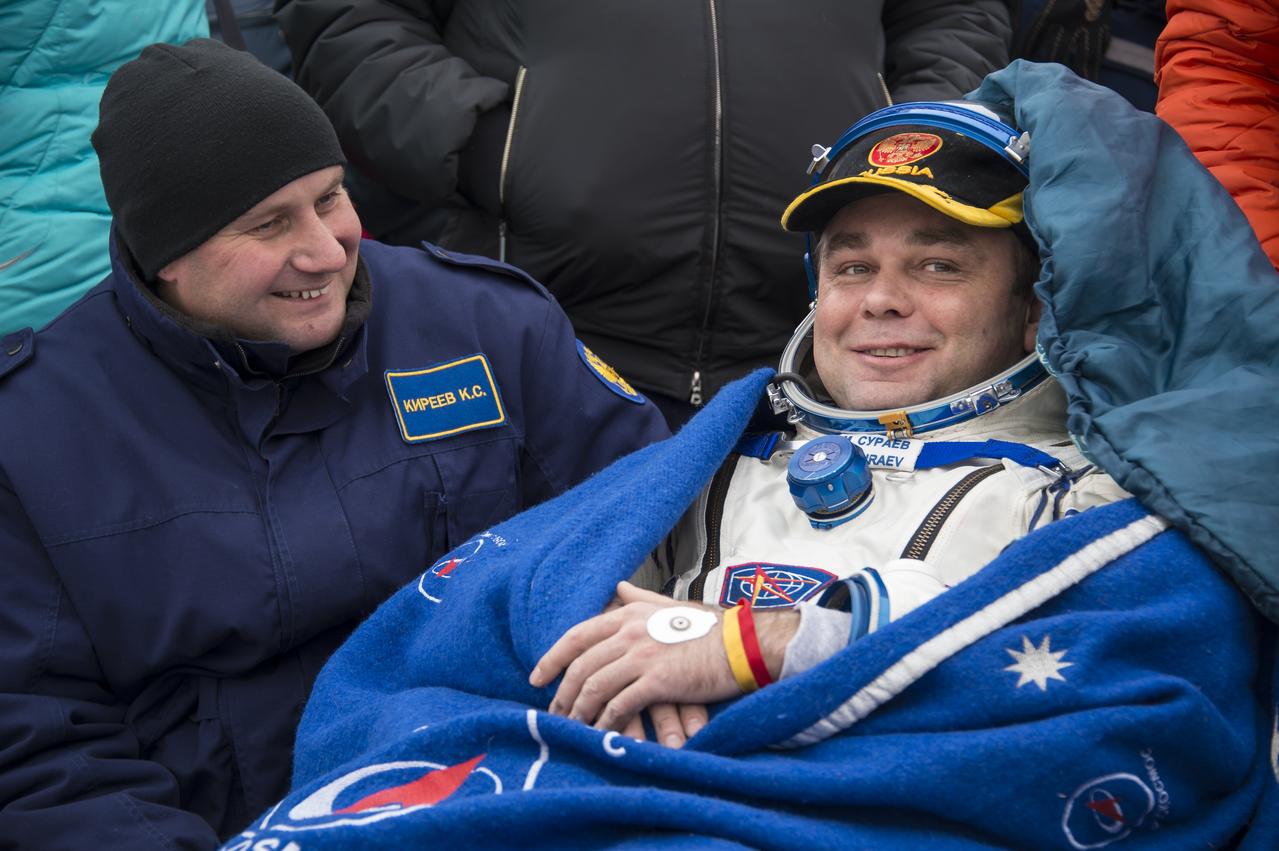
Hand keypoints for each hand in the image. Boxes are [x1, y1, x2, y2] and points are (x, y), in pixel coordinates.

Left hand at [529, 581, 797, 736]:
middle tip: (555, 715)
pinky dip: (606, 723)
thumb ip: (641, 597)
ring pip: (594, 687)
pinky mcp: (657, 680)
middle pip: (580, 666)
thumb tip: (619, 587)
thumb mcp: (670, 605)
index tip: (537, 678)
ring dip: (580, 712)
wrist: (742, 644)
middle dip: (563, 694)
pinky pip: (619, 706)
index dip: (552, 659)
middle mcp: (630, 631)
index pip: (577, 635)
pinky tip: (603, 735)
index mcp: (629, 613)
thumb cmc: (711, 628)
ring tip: (575, 729)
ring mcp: (642, 655)